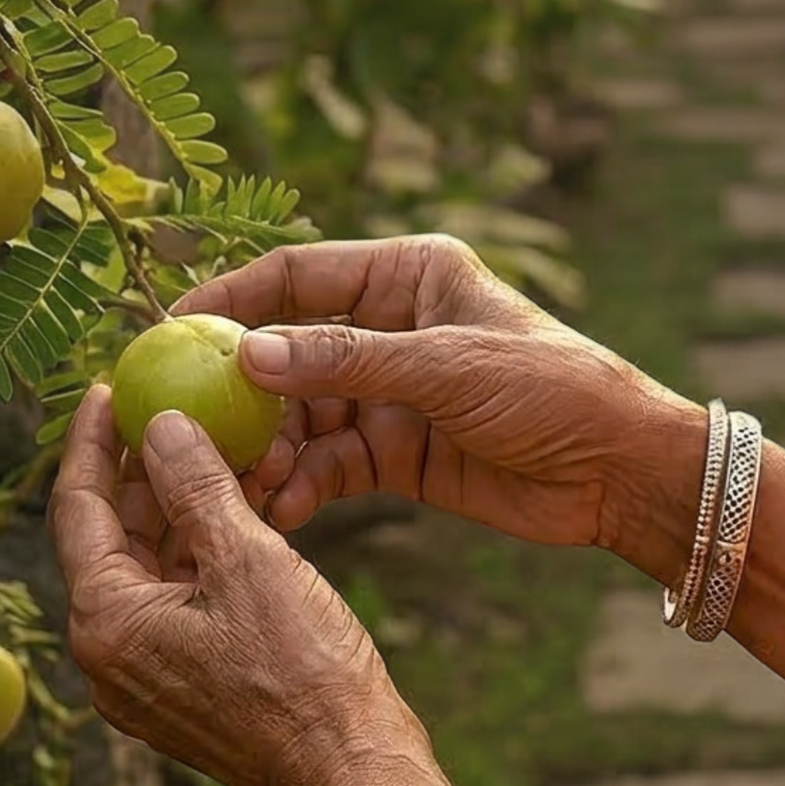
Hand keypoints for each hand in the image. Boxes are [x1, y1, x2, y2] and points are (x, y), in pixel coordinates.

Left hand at [54, 384, 418, 785]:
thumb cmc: (302, 670)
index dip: (90, 442)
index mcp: (106, 624)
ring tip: (216, 445)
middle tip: (166, 404)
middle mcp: (108, 655)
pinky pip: (175, 598)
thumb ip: (197, 488)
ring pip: (148, 566)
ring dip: (179, 507)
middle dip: (140, 470)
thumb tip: (158, 424)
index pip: (78, 510)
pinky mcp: (181, 684)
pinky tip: (239, 508)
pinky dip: (200, 549)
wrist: (348, 766)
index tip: (107, 388)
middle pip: (110, 538)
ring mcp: (144, 675)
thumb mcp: (249, 561)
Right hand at [180, 236, 695, 570]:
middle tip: (184, 433)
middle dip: (238, 394)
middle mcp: (392, 327)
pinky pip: (328, 464)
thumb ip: (348, 362)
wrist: (618, 470)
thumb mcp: (448, 369)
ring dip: (266, 450)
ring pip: (300, 417)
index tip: (166, 333)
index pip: (298, 275)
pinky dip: (299, 485)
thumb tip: (248, 354)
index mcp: (409, 275)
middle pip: (287, 353)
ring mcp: (391, 393)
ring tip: (237, 486)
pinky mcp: (397, 453)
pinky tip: (276, 510)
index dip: (230, 299)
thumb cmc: (553, 389)